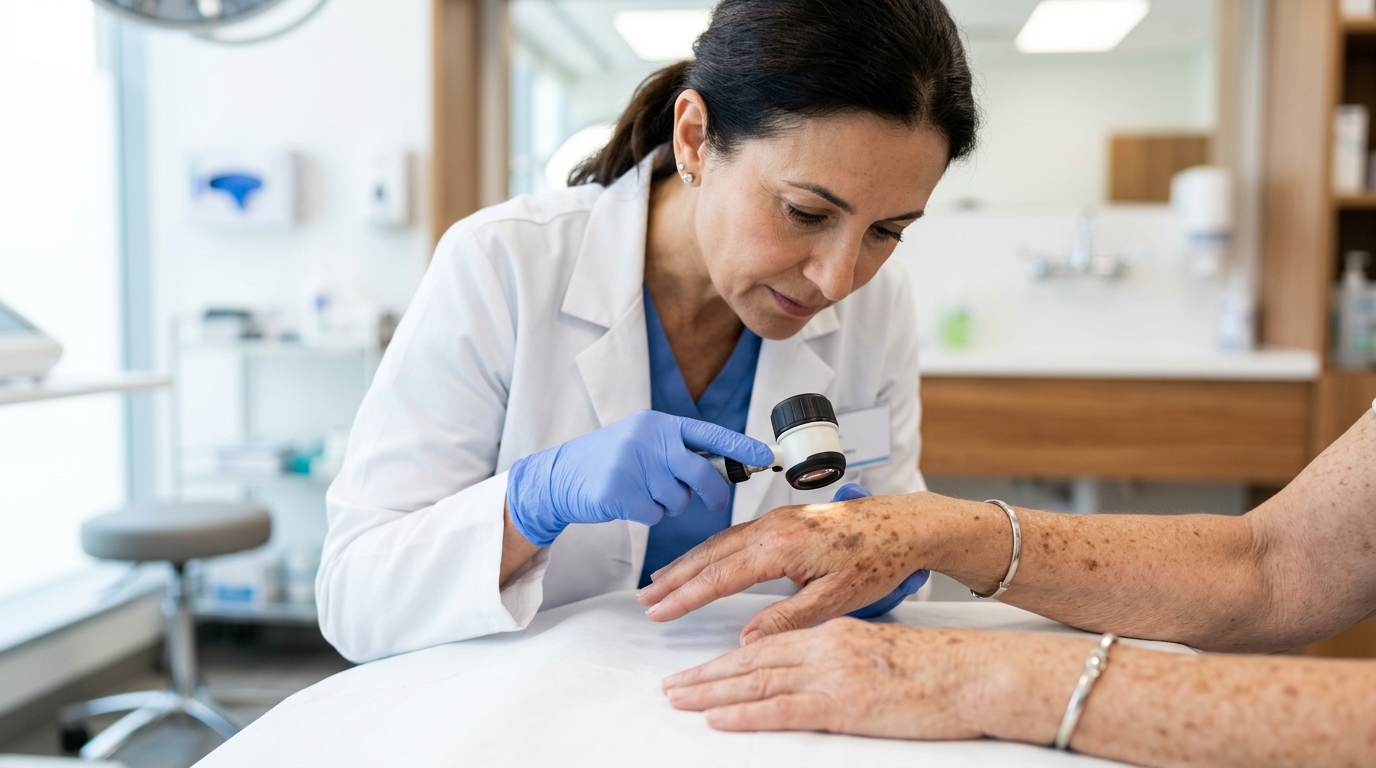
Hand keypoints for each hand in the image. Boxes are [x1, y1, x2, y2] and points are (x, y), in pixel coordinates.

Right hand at [506, 410, 773, 546]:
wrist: (558, 476)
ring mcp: (633, 463)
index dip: (741, 447)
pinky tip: (628, 502)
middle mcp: (649, 438)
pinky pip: (655, 514)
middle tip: (713, 502)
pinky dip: (646, 514)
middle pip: (702, 473)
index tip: (767, 457)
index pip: (711, 434)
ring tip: (643, 492)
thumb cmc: (609, 461)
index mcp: (659, 424)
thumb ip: (678, 451)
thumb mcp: (642, 442)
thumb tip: (725, 469)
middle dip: (712, 493)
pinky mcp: (619, 490)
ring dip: (667, 504)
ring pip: (679, 499)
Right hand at [639, 491, 960, 644]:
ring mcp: (779, 519)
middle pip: (711, 554)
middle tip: (645, 596)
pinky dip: (712, 550)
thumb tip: (747, 639)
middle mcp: (773, 526)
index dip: (685, 596)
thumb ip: (787, 618)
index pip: (719, 575)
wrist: (906, 523)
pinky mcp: (786, 519)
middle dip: (675, 577)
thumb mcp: (835, 598)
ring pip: (721, 541)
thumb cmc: (878, 558)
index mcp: (781, 545)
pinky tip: (704, 560)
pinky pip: (737, 534)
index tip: (660, 611)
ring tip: (663, 580)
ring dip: (689, 562)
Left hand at [661, 618, 990, 738]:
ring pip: (756, 681)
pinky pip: (782, 708)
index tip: (698, 670)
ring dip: (711, 691)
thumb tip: (806, 669)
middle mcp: (824, 647)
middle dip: (705, 674)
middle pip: (750, 660)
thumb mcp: (875, 649)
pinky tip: (718, 717)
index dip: (725, 658)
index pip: (765, 644)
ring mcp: (832, 675)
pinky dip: (745, 713)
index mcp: (831, 632)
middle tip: (671, 686)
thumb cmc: (935, 667)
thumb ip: (836, 654)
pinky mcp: (844, 704)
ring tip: (680, 699)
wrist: (973, 672)